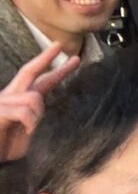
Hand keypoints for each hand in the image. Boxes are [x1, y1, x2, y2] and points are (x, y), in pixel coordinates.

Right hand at [0, 43, 78, 162]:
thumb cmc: (6, 148)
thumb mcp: (29, 132)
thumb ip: (37, 116)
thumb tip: (43, 105)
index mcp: (20, 101)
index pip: (41, 81)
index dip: (57, 69)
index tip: (74, 59)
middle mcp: (9, 97)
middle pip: (28, 71)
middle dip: (45, 57)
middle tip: (59, 45)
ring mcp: (1, 102)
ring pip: (32, 97)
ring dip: (36, 115)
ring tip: (29, 130)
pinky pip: (23, 111)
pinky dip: (30, 122)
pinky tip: (27, 131)